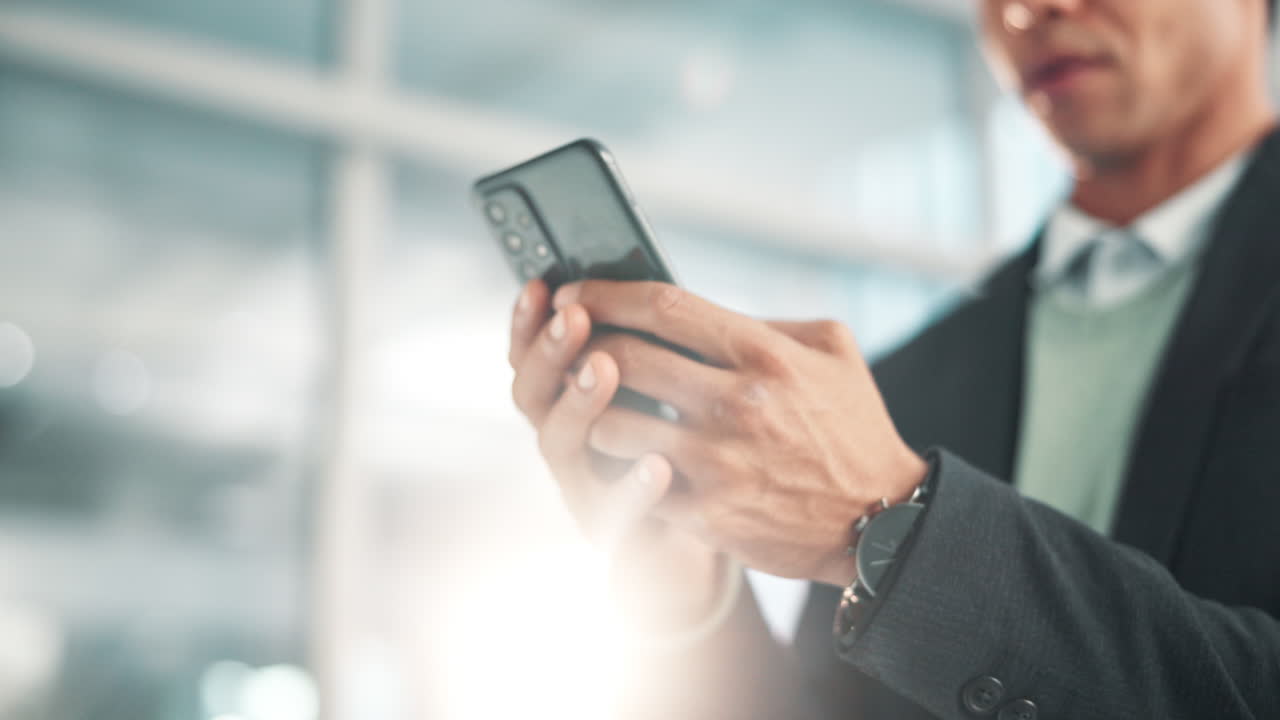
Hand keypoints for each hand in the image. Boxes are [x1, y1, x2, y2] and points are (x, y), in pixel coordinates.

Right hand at [508, 280, 723, 628]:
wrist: (702, 542)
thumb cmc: (687, 451)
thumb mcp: (674, 390)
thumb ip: (660, 349)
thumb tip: (661, 288)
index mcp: (572, 398)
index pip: (532, 353)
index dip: (529, 321)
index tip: (539, 284)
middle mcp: (565, 440)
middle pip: (533, 392)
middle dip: (548, 350)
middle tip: (570, 319)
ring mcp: (583, 488)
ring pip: (558, 444)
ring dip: (578, 402)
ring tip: (603, 368)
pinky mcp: (613, 534)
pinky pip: (614, 512)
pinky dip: (633, 487)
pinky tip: (658, 464)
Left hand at [553, 280, 927, 587]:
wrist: (879, 521)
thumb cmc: (852, 428)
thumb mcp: (833, 351)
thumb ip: (768, 321)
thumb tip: (700, 309)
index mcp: (764, 353)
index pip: (663, 306)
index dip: (605, 295)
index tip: (574, 294)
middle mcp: (737, 403)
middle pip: (624, 359)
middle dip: (579, 348)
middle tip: (562, 347)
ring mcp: (718, 462)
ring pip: (611, 424)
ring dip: (587, 412)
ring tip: (582, 404)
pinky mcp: (708, 513)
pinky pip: (633, 483)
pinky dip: (615, 466)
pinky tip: (611, 457)